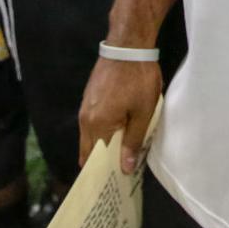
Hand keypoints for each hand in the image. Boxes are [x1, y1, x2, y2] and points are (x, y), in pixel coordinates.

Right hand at [78, 56, 162, 172]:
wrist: (128, 45)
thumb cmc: (139, 78)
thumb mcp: (144, 111)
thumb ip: (134, 140)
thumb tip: (125, 169)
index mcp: (97, 125)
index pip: (95, 160)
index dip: (105, 172)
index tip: (116, 182)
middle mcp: (85, 120)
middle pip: (89, 150)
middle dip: (102, 162)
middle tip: (119, 172)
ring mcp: (85, 108)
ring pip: (90, 137)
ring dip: (102, 146)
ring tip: (121, 154)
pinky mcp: (89, 98)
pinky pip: (92, 123)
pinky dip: (101, 132)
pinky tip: (117, 132)